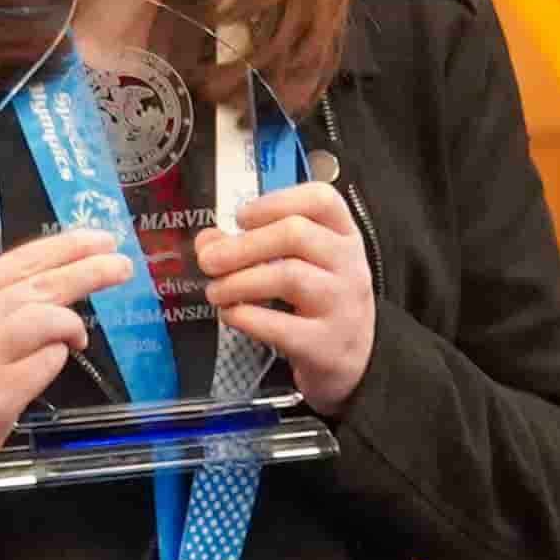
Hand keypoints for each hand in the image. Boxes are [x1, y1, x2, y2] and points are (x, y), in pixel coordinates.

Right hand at [0, 228, 133, 528]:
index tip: (103, 239)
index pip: (22, 260)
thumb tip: (61, 285)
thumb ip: (0, 305)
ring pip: (51, 320)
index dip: (66, 247)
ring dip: (72, 327)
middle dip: (90, 271)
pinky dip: (57, 363)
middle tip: (123, 265)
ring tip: (78, 339)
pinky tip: (41, 371)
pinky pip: (48, 364)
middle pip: (43, 284)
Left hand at [195, 183, 374, 414]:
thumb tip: (208, 242)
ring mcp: (342, 304)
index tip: (241, 217)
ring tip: (216, 291)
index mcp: (343, 235)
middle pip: (296, 234)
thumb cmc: (319, 302)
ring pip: (289, 277)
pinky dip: (246, 317)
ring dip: (239, 282)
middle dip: (243, 245)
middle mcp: (349, 264)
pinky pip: (281, 325)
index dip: (275, 201)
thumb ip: (250, 245)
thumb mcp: (299, 264)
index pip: (321, 199)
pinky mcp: (327, 344)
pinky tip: (232, 315)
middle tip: (209, 261)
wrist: (351, 361)